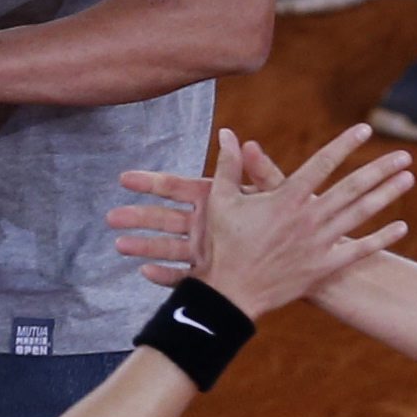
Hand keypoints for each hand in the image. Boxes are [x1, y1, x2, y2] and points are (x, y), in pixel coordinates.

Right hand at [111, 139, 290, 284]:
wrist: (307, 263)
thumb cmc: (294, 224)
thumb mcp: (276, 195)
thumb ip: (259, 171)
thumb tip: (246, 141)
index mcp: (216, 201)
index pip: (177, 188)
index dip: (151, 182)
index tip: (124, 178)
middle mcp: (208, 225)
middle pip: (166, 218)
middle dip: (138, 216)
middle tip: (109, 216)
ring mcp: (208, 251)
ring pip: (170, 247)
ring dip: (145, 246)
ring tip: (119, 245)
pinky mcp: (214, 274)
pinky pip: (187, 276)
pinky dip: (168, 275)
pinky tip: (146, 275)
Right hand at [193, 127, 411, 317]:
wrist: (229, 294)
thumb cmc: (223, 245)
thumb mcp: (221, 200)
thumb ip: (229, 164)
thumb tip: (228, 133)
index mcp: (285, 198)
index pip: (322, 163)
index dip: (345, 144)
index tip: (365, 129)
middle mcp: (308, 218)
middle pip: (352, 187)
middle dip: (380, 169)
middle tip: (404, 155)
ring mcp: (319, 244)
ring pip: (360, 214)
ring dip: (387, 195)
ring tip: (408, 179)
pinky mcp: (323, 268)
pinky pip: (359, 251)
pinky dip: (382, 239)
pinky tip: (402, 226)